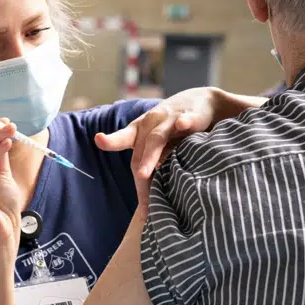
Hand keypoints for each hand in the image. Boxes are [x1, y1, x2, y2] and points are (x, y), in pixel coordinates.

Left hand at [95, 87, 222, 203]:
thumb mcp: (158, 142)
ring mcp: (171, 119)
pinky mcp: (192, 115)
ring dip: (150, 156)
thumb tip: (144, 202)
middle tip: (140, 202)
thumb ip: (149, 164)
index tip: (99, 140)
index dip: (112, 140)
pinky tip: (183, 125)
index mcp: (140, 130)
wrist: (205, 102)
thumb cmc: (175, 127)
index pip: (124, 139)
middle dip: (140, 174)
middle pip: (141, 150)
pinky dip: (185, 123)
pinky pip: (187, 120)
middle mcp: (152, 123)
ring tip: (145, 173)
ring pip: (158, 138)